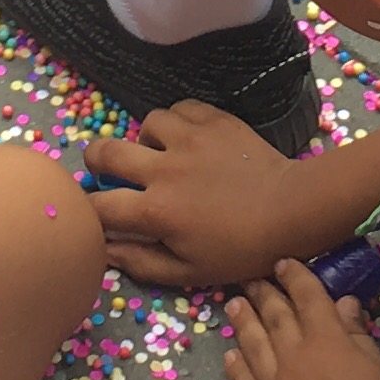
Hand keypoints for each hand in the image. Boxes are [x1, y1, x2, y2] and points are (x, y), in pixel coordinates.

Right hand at [85, 102, 326, 290]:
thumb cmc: (241, 249)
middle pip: (105, 151)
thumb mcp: (190, 271)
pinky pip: (180, 108)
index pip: (99, 206)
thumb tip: (105, 251)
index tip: (94, 210)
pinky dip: (177, 121)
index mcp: (156, 211)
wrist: (292, 210)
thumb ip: (142, 263)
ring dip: (146, 139)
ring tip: (160, 152)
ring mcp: (189, 139)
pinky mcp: (213, 120)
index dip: (88, 209)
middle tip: (106, 168)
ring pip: (147, 124)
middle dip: (96, 160)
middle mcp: (164, 169)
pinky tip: (187, 137)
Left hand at [224, 262, 379, 379]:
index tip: (283, 263)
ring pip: (252, 345)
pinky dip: (235, 368)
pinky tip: (230, 356)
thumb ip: (356, 333)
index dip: (294, 277)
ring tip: (234, 305)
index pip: (306, 296)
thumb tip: (343, 305)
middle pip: (274, 316)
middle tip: (253, 278)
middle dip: (264, 293)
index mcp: (327, 338)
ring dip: (242, 322)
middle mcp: (294, 357)